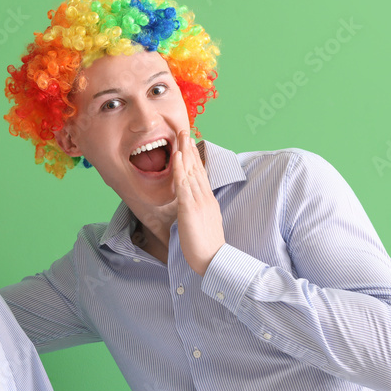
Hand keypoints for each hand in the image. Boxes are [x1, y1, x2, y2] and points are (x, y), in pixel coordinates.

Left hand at [172, 129, 224, 275]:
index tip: (189, 144)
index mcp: (208, 201)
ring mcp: (198, 202)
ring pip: (190, 172)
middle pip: (196, 168)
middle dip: (189, 148)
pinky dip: (180, 169)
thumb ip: (198, 212)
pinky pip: (183, 185)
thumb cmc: (207, 247)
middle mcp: (205, 198)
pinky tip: (176, 156)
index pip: (200, 174)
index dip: (194, 158)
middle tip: (184, 131)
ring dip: (184, 152)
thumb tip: (190, 207)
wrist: (214, 260)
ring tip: (180, 136)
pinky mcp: (190, 209)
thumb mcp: (204, 224)